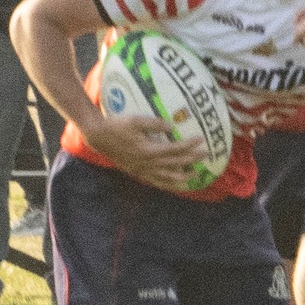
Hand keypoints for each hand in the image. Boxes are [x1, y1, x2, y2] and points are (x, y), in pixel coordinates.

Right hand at [85, 114, 206, 190]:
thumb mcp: (135, 120)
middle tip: (206, 155)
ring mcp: (142, 170)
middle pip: (175, 163)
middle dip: (192, 160)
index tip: (201, 139)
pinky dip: (166, 183)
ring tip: (194, 176)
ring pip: (167, 177)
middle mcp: (148, 163)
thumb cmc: (117, 126)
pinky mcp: (137, 172)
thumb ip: (154, 123)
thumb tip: (171, 125)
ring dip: (182, 176)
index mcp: (149, 150)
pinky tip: (173, 184)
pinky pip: (155, 181)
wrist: (99, 137)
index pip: (175, 149)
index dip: (189, 145)